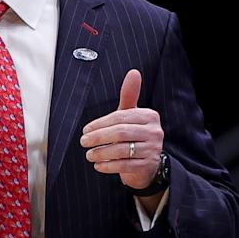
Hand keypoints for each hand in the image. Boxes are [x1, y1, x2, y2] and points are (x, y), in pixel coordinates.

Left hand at [80, 69, 164, 190]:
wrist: (146, 163)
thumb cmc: (134, 135)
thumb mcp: (131, 115)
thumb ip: (129, 95)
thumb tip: (133, 72)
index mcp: (149, 116)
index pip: (120, 117)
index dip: (100, 123)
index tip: (86, 130)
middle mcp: (154, 131)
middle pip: (121, 132)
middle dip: (98, 137)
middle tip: (83, 141)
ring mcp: (153, 149)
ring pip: (122, 150)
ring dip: (101, 153)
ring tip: (89, 154)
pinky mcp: (148, 165)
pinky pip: (125, 165)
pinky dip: (109, 165)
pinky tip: (98, 165)